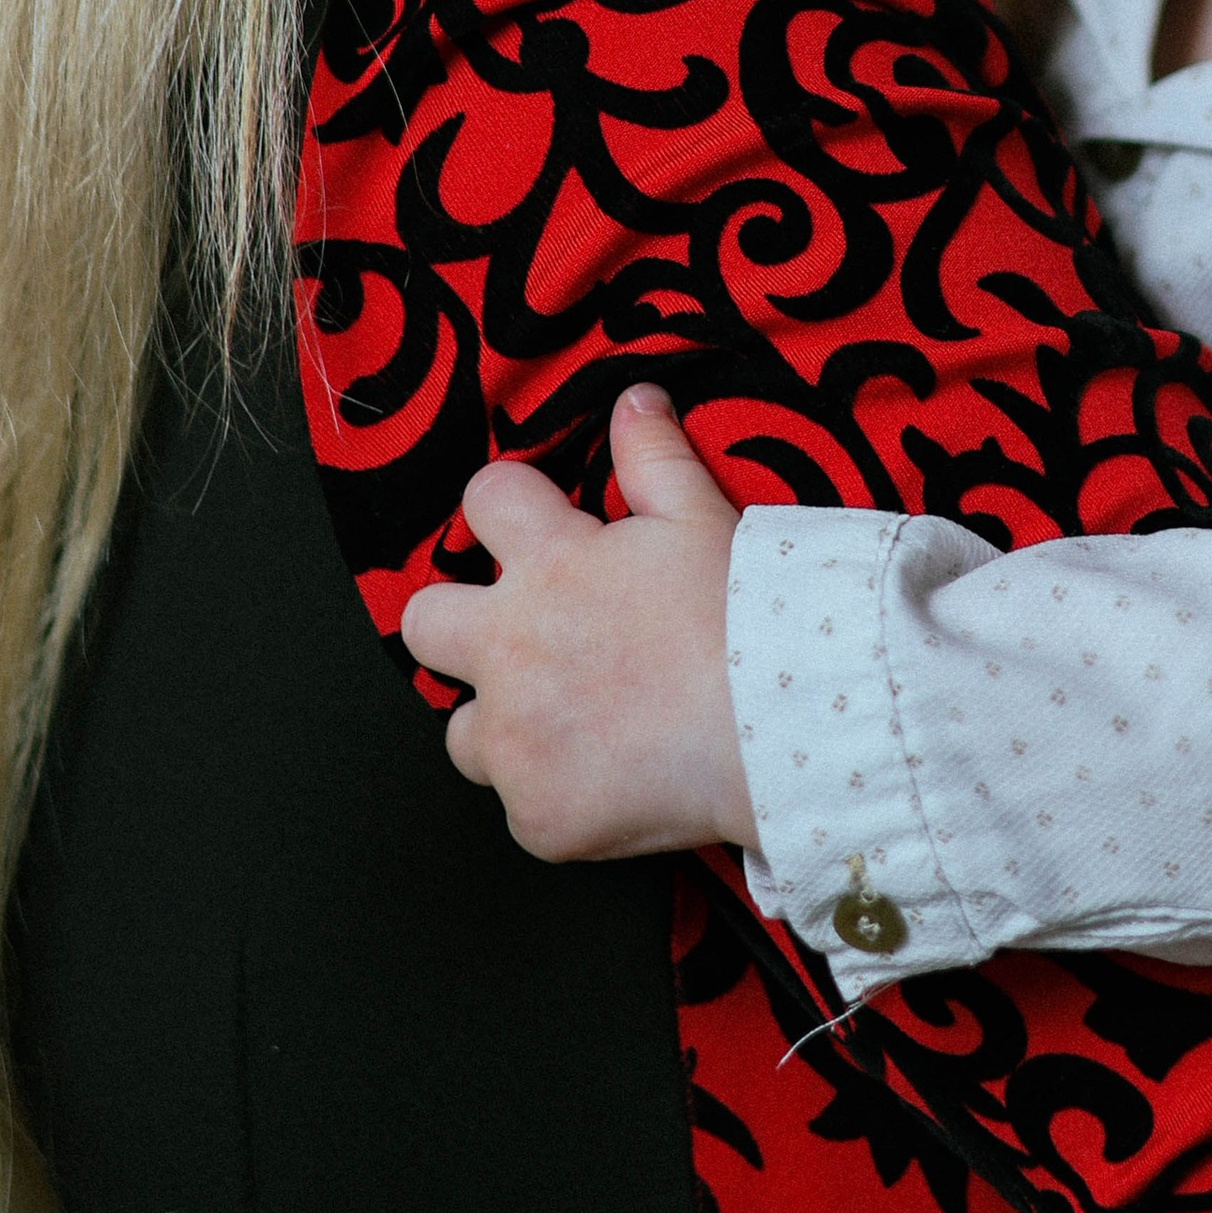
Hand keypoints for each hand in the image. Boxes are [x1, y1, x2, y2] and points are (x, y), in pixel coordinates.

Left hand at [396, 389, 757, 861]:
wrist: (788, 731)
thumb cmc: (752, 621)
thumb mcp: (703, 519)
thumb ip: (653, 456)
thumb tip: (632, 398)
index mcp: (548, 564)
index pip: (482, 501)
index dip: (512, 510)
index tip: (542, 532)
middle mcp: (510, 648)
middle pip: (423, 622)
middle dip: (460, 627)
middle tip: (525, 642)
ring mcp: (516, 739)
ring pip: (463, 731)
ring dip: (505, 726)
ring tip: (580, 726)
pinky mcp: (537, 815)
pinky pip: (522, 806)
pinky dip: (561, 796)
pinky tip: (619, 783)